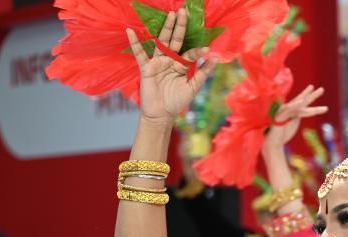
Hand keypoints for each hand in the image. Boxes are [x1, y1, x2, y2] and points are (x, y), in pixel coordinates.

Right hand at [125, 10, 218, 126]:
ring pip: (162, 42)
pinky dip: (134, 43)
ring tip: (171, 15)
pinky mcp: (146, 68)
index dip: (197, 51)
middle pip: (175, 40)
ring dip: (166, 29)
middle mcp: (169, 60)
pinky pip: (139, 54)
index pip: (189, 53)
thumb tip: (216, 57)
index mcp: (181, 65)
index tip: (206, 48)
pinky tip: (130, 31)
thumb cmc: (177, 101)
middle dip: (180, 27)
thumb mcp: (193, 86)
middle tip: (184, 12)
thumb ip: (203, 72)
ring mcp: (157, 62)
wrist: (162, 114)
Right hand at [262, 85, 329, 155]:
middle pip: (302, 100)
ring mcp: (284, 112)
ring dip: (306, 99)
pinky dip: (294, 105)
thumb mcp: (294, 123)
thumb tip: (306, 110)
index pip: (302, 102)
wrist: (274, 144)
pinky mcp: (279, 116)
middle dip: (312, 95)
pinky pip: (288, 110)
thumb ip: (298, 115)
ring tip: (313, 92)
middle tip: (322, 89)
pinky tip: (301, 101)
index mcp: (293, 111)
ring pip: (298, 106)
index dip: (310, 95)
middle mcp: (288, 109)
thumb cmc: (283, 135)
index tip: (318, 89)